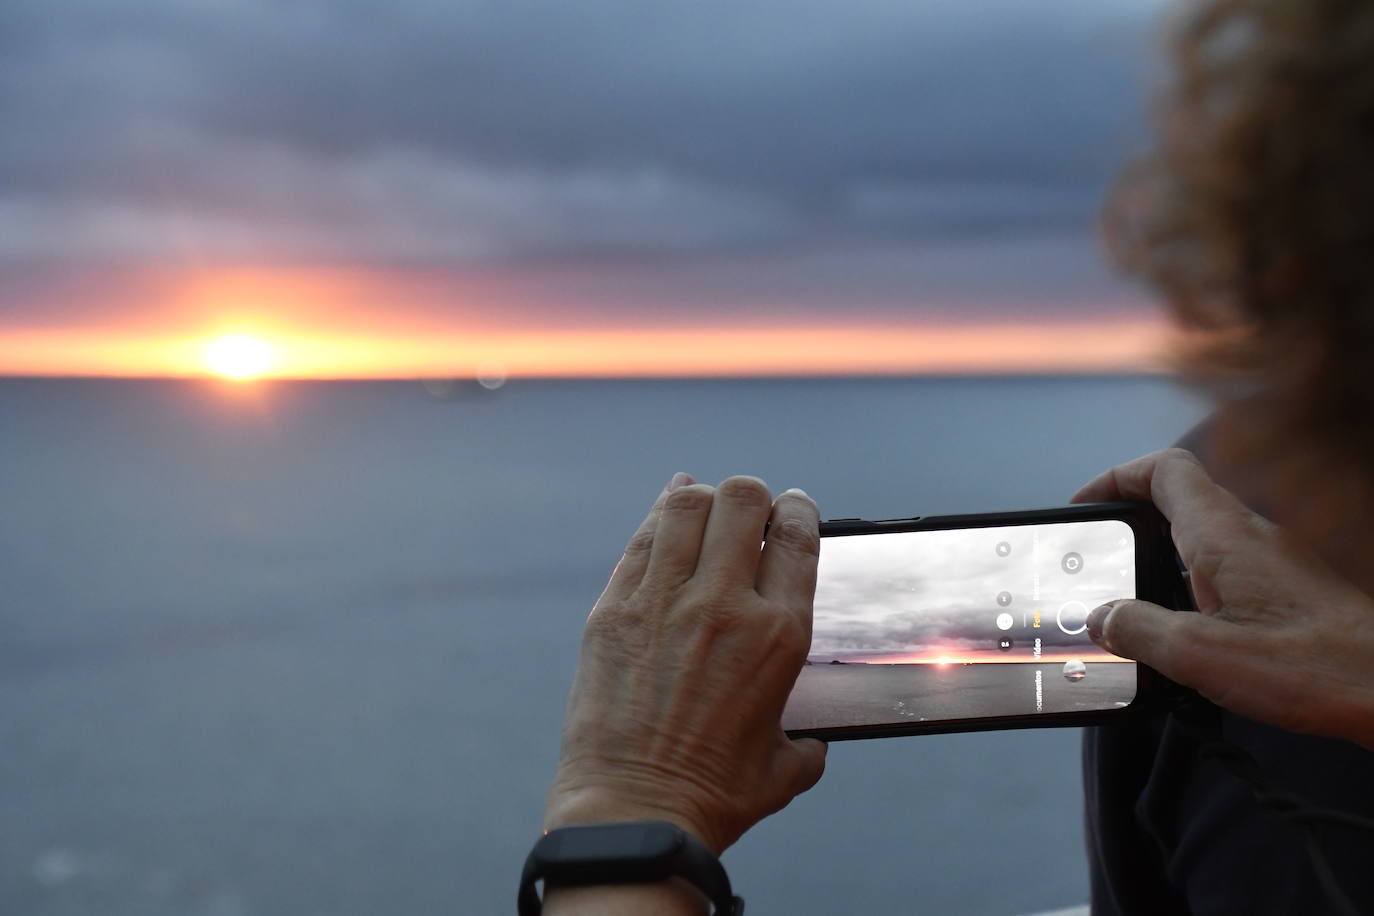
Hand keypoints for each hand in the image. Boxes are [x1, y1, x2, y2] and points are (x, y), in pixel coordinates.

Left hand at [544, 473, 827, 855]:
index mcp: (779, 635)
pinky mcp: (613, 610)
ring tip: (705, 510)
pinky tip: (667, 513)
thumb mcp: (785, 768)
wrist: (634, 812)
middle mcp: (725, 605)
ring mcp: (663, 601)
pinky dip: (658, 517)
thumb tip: (811, 743)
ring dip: (702, 498)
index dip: (798, 509)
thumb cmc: (714, 797)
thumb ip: (807, 742)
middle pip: (742, 499)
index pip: (798, 535)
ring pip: (687, 505)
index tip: (792, 509)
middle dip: (751, 497)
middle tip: (747, 513)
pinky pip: (641, 540)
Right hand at [1073, 448, 1373, 749]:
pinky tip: (1186, 636)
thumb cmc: (1311, 666)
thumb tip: (1102, 618)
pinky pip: (1226, 571)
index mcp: (1221, 534)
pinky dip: (1191, 588)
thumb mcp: (1199, 653)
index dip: (1114, 479)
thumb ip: (1138, 629)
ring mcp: (1273, 561)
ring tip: (1133, 604)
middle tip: (1099, 558)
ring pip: (1202, 538)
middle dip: (1130, 522)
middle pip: (1178, 500)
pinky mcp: (1288, 592)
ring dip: (1160, 559)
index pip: (1162, 469)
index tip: (1084, 509)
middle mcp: (1248, 535)